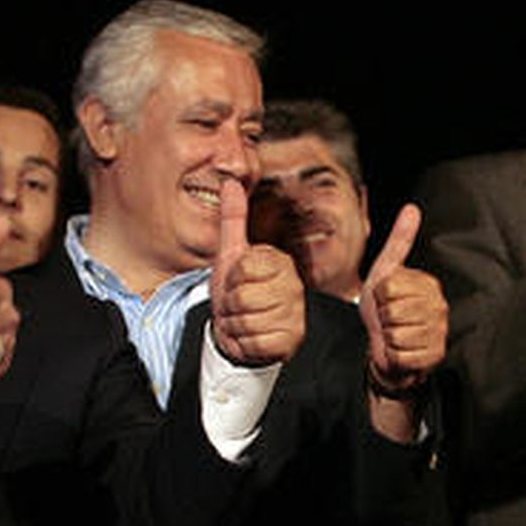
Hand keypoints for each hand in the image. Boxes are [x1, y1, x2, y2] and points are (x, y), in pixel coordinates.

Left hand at [210, 177, 305, 365]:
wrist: (240, 332)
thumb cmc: (237, 292)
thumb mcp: (231, 253)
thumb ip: (233, 218)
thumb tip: (230, 182)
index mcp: (280, 262)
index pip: (245, 267)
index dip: (232, 278)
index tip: (237, 281)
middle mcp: (293, 287)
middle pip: (243, 296)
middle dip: (230, 305)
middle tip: (237, 305)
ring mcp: (295, 315)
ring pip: (247, 320)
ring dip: (235, 325)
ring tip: (243, 319)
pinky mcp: (291, 341)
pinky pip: (255, 342)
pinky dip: (245, 343)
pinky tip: (251, 337)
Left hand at [361, 204, 446, 392]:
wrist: (386, 347)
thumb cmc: (384, 309)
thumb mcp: (386, 272)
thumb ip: (399, 242)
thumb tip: (412, 209)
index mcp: (428, 284)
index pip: (389, 287)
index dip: (379, 296)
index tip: (386, 300)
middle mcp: (439, 306)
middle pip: (393, 311)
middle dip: (383, 318)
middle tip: (389, 320)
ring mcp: (439, 332)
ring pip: (397, 334)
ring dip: (388, 338)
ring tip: (395, 334)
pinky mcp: (435, 355)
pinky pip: (401, 354)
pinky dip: (393, 355)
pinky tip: (400, 350)